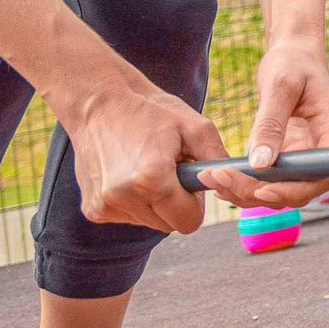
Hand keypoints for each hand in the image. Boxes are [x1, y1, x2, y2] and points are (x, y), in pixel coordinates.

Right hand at [58, 71, 233, 235]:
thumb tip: (236, 184)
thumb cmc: (152, 111)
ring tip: (149, 166)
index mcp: (151, 179)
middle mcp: (123, 198)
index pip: (188, 222)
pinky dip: (135, 201)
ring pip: (149, 222)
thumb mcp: (196, 127)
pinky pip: (128, 216)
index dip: (195, 203)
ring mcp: (104, 206)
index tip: (190, 181)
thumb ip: (218, 160)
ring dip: (155, 202)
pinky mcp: (92, 209)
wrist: (99, 103)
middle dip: (176, 204)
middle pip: (168, 225)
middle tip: (171, 170)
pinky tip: (129, 172)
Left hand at [194, 37, 328, 209]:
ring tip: (214, 178)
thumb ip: (270, 124)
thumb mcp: (279, 86)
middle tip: (221, 181)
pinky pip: (274, 180)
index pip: (324, 173)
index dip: (295, 189)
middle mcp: (327, 147)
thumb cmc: (292, 63)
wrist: (293, 55)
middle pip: (303, 189)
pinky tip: (223, 176)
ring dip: (249, 192)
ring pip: (285, 190)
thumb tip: (260, 164)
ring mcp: (310, 154)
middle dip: (262, 193)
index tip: (259, 190)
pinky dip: (248, 183)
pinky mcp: (293, 157)